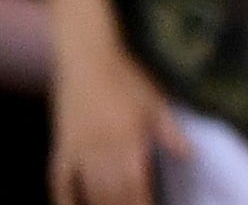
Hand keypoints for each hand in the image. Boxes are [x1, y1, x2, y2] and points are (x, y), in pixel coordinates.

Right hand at [48, 0, 193, 204]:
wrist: (87, 57)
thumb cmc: (127, 77)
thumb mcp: (155, 101)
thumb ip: (171, 131)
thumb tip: (189, 155)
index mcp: (129, 140)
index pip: (136, 185)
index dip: (143, 203)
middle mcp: (102, 150)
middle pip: (112, 194)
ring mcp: (78, 151)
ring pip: (88, 192)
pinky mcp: (60, 148)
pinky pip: (59, 182)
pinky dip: (64, 200)